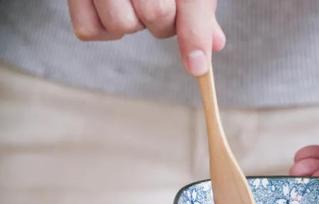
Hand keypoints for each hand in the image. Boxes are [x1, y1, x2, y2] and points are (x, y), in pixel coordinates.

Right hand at [67, 0, 224, 75]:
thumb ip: (198, 11)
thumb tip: (215, 45)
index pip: (192, 1)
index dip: (195, 34)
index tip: (198, 68)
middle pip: (157, 16)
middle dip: (164, 23)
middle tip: (162, 6)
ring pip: (122, 25)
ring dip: (132, 24)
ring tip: (132, 2)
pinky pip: (89, 30)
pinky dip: (103, 29)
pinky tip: (111, 9)